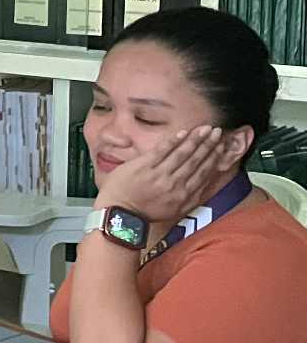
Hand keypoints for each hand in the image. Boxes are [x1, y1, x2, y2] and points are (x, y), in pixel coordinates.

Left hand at [95, 125, 236, 224]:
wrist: (120, 214)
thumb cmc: (146, 211)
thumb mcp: (175, 210)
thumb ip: (192, 197)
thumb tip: (207, 182)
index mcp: (185, 196)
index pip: (205, 173)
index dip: (215, 158)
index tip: (223, 146)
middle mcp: (175, 185)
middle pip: (196, 161)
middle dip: (209, 145)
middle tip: (218, 132)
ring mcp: (160, 174)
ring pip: (183, 154)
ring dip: (196, 140)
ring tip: (206, 129)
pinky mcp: (144, 166)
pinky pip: (162, 150)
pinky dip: (174, 141)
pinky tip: (184, 132)